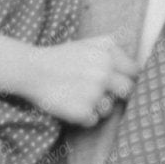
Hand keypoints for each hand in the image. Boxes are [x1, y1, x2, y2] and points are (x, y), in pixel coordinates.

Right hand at [22, 35, 137, 127]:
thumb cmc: (58, 57)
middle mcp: (103, 75)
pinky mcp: (82, 112)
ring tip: (77, 96)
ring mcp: (94, 95)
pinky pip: (93, 120)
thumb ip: (111, 45)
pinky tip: (70, 105)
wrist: (30, 71)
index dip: (126, 76)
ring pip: (109, 108)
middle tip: (98, 91)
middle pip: (127, 91)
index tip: (116, 80)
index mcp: (106, 57)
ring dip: (96, 106)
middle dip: (115, 92)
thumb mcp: (86, 43)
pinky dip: (83, 117)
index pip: (134, 72)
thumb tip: (131, 50)